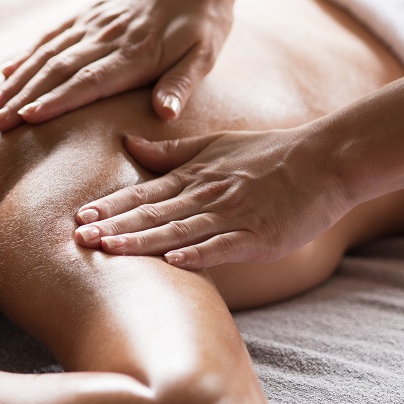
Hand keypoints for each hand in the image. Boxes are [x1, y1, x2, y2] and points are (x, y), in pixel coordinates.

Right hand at [0, 0, 236, 130]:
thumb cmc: (203, 17)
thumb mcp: (205, 53)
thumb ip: (181, 84)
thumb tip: (165, 114)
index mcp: (136, 52)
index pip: (90, 80)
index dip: (59, 100)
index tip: (29, 117)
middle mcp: (107, 36)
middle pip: (58, 70)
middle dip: (24, 98)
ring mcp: (93, 22)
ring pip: (47, 54)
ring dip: (18, 81)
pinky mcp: (87, 12)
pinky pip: (51, 35)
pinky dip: (26, 54)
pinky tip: (7, 71)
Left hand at [71, 129, 350, 269]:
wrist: (325, 161)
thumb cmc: (269, 154)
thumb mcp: (215, 145)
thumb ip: (170, 151)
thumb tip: (127, 141)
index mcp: (195, 177)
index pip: (144, 193)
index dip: (111, 205)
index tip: (79, 216)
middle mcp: (208, 196)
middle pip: (153, 214)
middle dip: (114, 226)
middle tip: (78, 237)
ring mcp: (234, 217)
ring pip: (180, 230)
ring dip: (143, 241)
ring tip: (109, 249)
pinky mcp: (260, 237)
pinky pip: (224, 247)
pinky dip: (200, 254)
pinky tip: (175, 261)